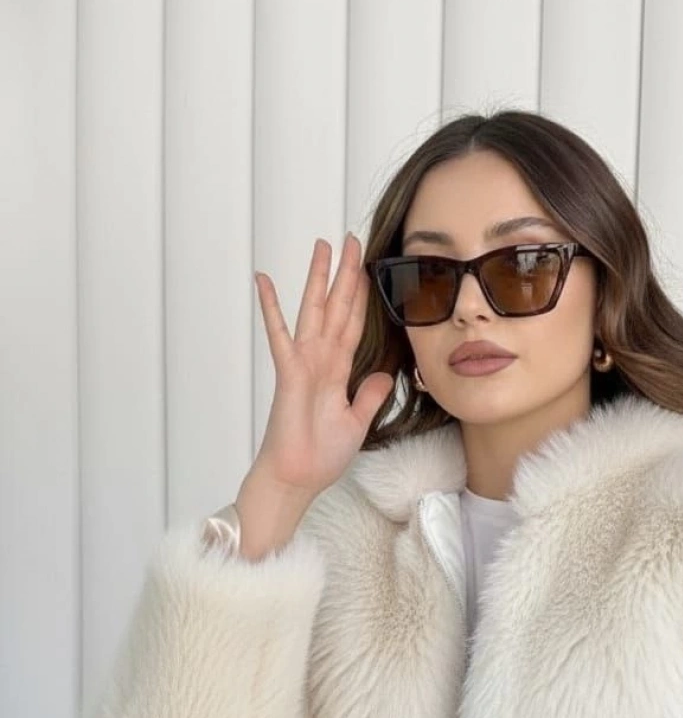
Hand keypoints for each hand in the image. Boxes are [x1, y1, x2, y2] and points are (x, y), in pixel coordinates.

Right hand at [252, 234, 394, 497]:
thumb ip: (369, 395)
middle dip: (346, 275)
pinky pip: (280, 334)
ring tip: (323, 246)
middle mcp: (321, 360)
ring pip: (314, 311)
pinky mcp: (289, 372)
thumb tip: (383, 374)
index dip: (363, 298)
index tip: (369, 271)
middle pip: (338, 308)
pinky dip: (271, 307)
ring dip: (319, 278)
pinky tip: (264, 279)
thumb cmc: (320, 455)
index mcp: (338, 371)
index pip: (355, 325)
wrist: (298, 477)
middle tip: (352, 240)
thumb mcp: (357, 421)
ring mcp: (304, 363)